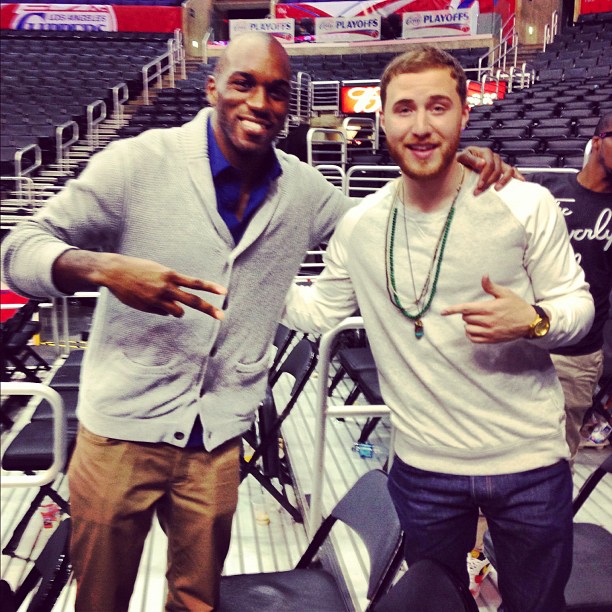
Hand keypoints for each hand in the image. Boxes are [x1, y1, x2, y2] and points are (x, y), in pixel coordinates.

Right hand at [101, 254, 226, 318]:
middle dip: (209, 309)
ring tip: (166, 301)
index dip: (210, 287)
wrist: (114, 271)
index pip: (195, 282)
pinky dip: (163, 310)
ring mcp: (158, 299)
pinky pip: (164, 313)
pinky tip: (150, 301)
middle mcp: (167, 287)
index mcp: (170, 275)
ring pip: (178, 312)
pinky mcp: (149, 307)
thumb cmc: (137, 269)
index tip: (224, 292)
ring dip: (177, 310)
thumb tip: (178, 303)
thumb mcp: (158, 271)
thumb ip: (171, 283)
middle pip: (193, 300)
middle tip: (221, 316)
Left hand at [441, 275, 534, 342]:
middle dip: (468, 314)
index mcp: (488, 308)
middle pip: (466, 318)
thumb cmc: (516, 306)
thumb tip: (483, 276)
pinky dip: (471, 334)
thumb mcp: (505, 293)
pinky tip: (476, 329)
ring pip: (468, 328)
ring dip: (469, 324)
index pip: (465, 309)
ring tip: (478, 320)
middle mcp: (487, 321)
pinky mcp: (491, 340)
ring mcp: (489, 332)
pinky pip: (473, 339)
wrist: (529, 322)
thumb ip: (491, 286)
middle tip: (479, 310)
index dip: (453, 310)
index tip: (443, 312)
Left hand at [457, 146, 524, 195]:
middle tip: (478, 191)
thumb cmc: (460, 160)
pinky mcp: (500, 168)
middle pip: (497, 170)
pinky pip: (511, 170)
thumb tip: (482, 163)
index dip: (484, 176)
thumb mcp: (462, 157)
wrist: (460, 163)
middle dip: (488, 182)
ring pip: (507, 170)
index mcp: (485, 152)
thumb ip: (470, 159)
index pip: (489, 164)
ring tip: (497, 189)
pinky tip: (520, 181)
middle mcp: (493, 156)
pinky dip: (517, 175)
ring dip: (503, 181)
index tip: (478, 186)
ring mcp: (498, 162)